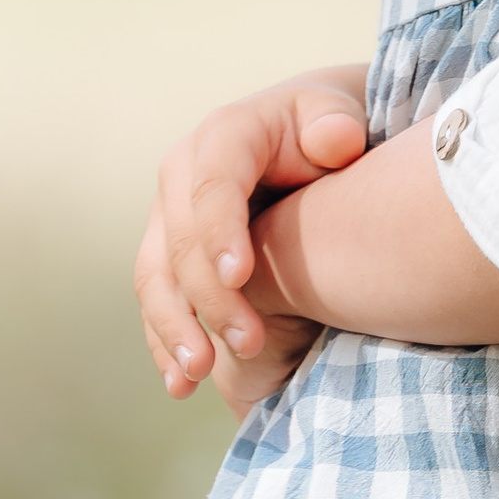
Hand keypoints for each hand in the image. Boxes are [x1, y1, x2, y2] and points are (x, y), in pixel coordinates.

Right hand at [135, 61, 369, 400]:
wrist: (318, 140)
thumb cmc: (335, 128)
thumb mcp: (341, 113)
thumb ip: (336, 123)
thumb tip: (334, 141)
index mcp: (224, 136)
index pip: (213, 185)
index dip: (220, 231)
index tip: (241, 277)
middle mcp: (183, 175)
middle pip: (180, 241)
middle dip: (209, 296)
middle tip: (249, 343)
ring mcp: (171, 219)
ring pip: (156, 278)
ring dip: (173, 329)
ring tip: (199, 375)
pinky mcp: (171, 257)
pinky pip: (158, 303)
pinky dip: (164, 344)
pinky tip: (181, 386)